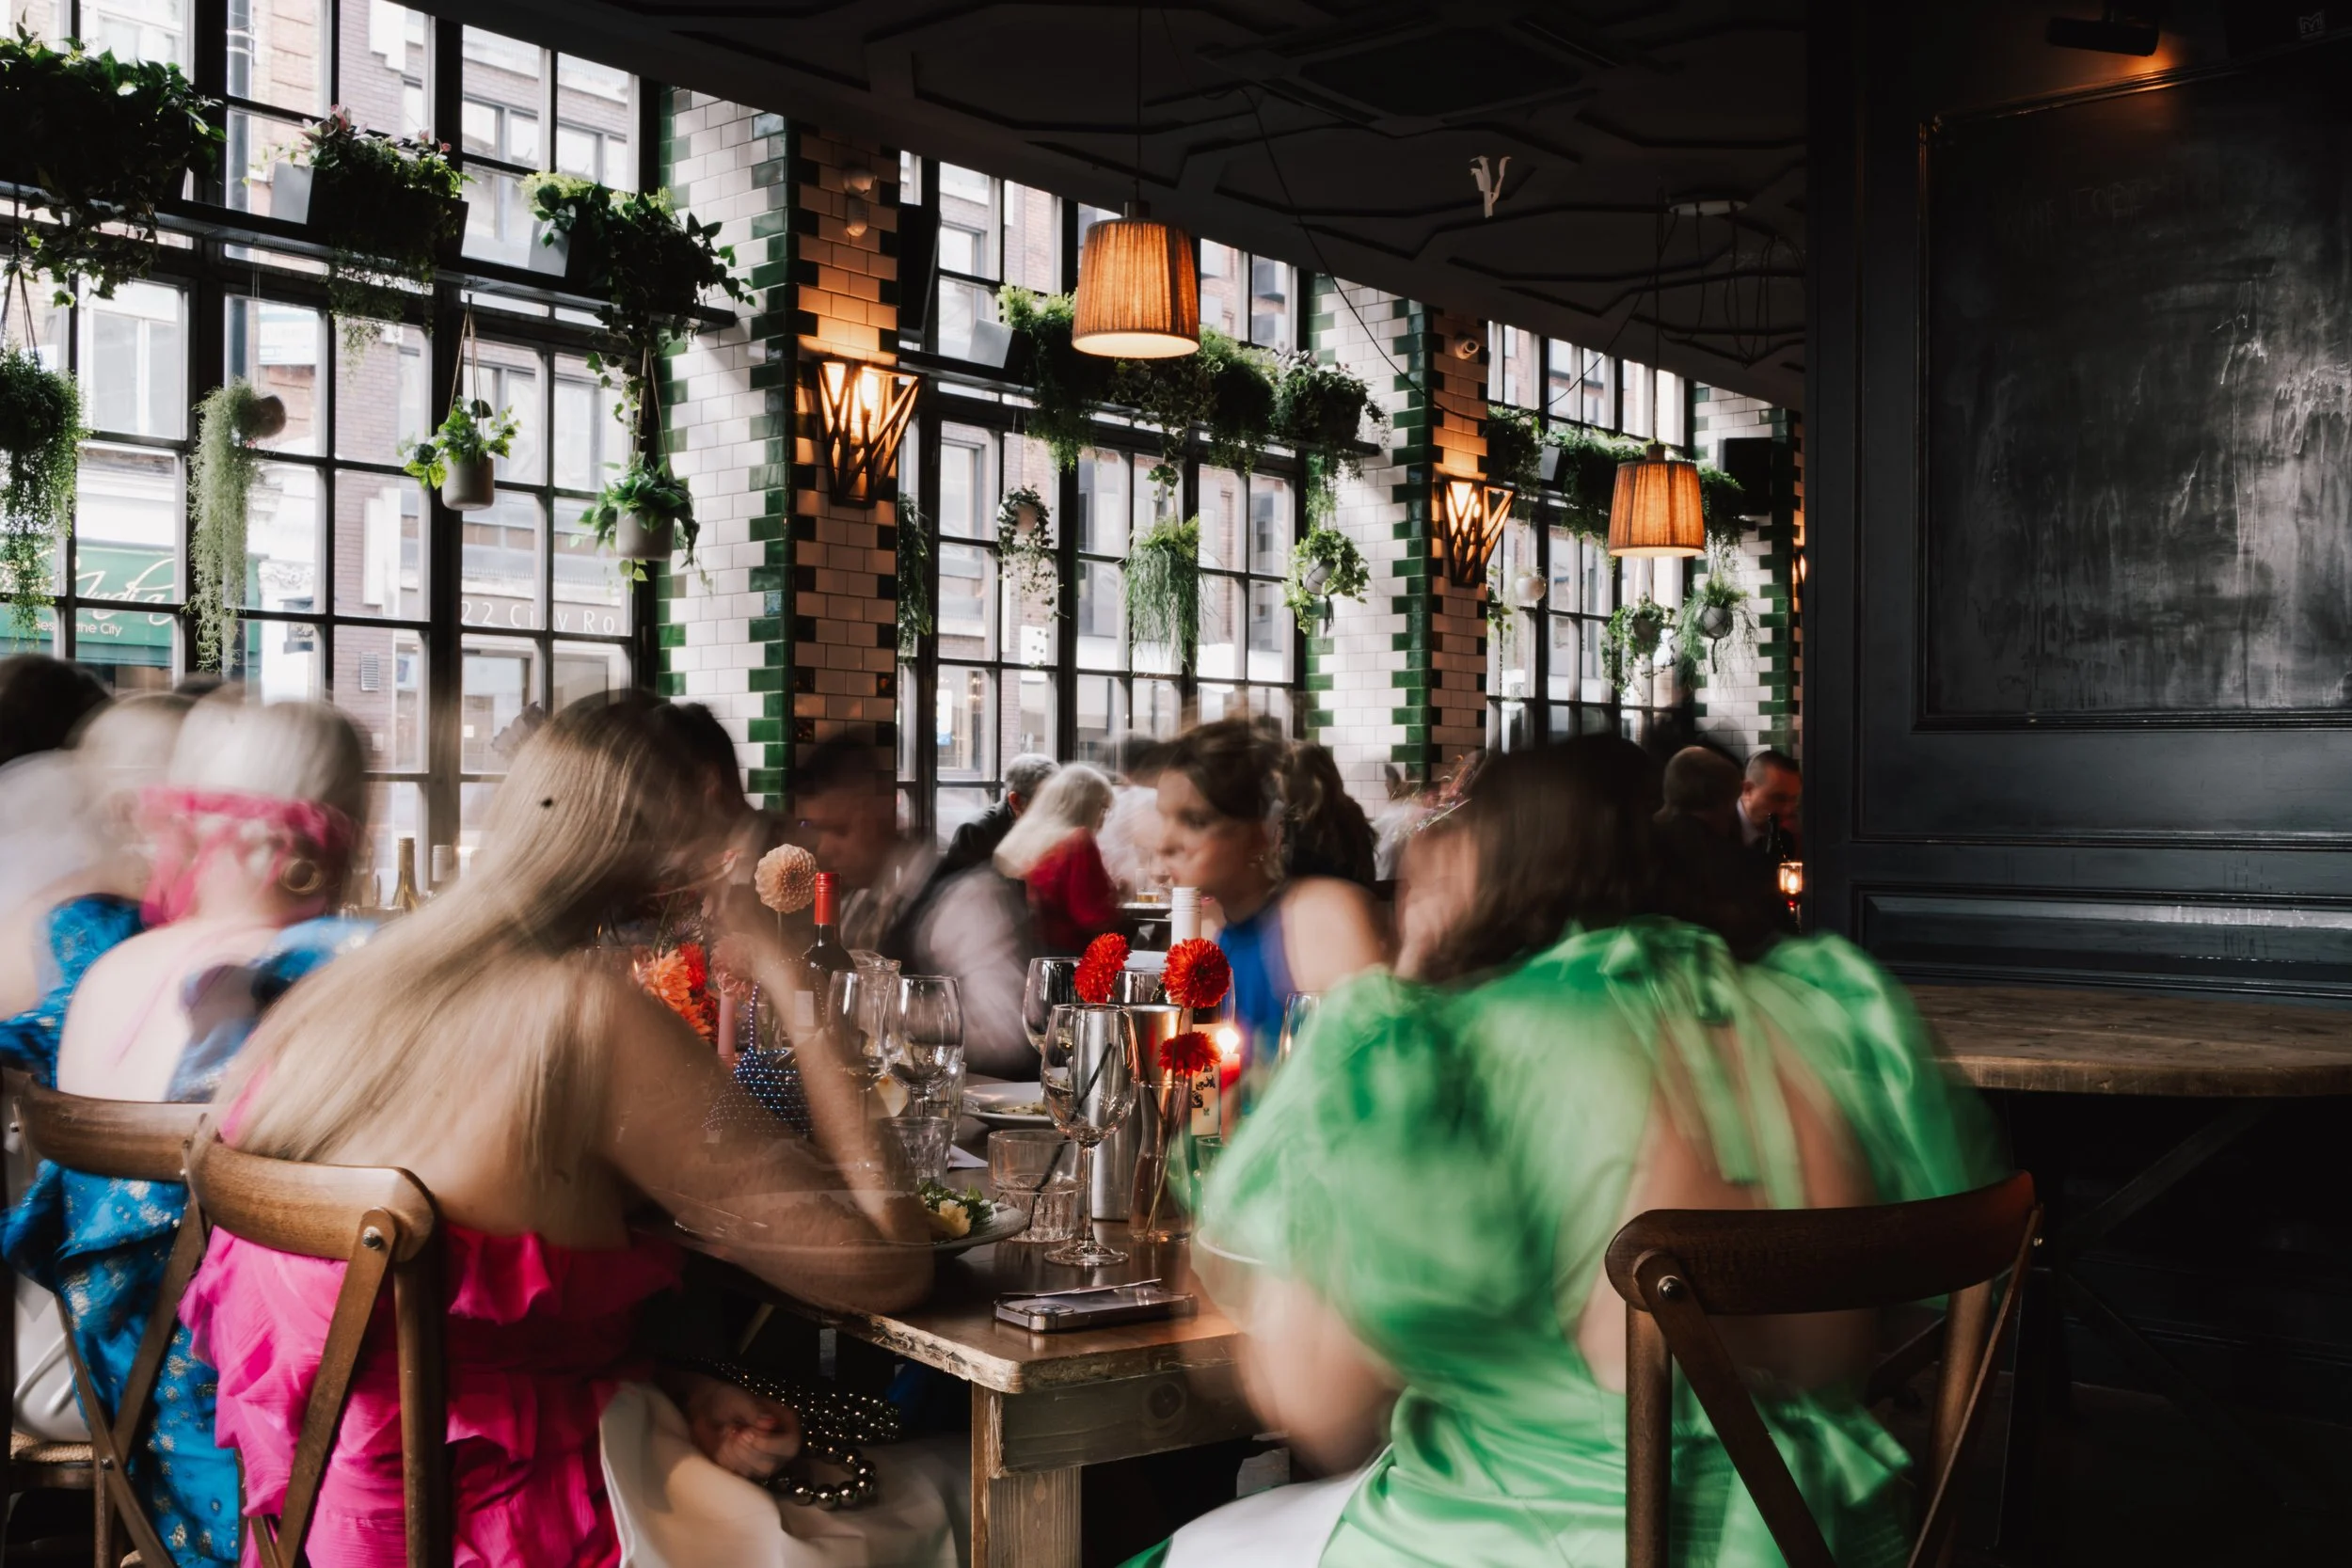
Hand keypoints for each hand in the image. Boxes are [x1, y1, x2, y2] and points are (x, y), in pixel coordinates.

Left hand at [671, 1371, 802, 1481]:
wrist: (707, 1410)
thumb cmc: (727, 1400)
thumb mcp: (741, 1401)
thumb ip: (755, 1412)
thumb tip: (770, 1424)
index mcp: (785, 1423)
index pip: (790, 1444)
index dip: (770, 1445)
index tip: (748, 1433)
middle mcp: (778, 1445)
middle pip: (772, 1464)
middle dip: (748, 1451)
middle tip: (734, 1430)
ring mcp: (764, 1459)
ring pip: (756, 1472)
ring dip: (737, 1455)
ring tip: (728, 1433)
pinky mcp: (748, 1468)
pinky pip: (741, 1475)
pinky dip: (729, 1460)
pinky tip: (723, 1443)